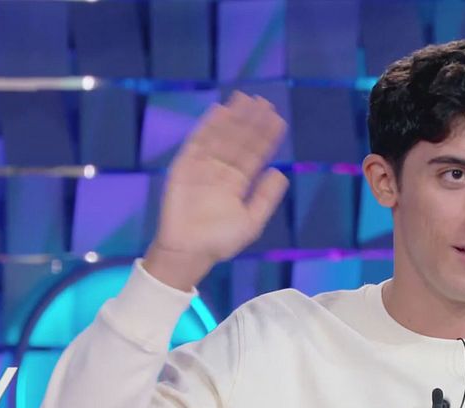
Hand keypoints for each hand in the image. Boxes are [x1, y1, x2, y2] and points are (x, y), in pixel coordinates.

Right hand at [144, 92, 288, 290]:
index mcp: (238, 182)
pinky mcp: (184, 166)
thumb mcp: (252, 221)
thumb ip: (266, 197)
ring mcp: (203, 166)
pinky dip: (208, 126)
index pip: (255, 154)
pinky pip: (198, 141)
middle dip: (251, 122)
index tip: (278, 119)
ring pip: (221, 136)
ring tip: (246, 99)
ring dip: (233, 118)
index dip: (266, 137)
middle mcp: (222, 170)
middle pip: (239, 140)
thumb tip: (280, 172)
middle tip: (265, 102)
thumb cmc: (220, 241)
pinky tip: (221, 110)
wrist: (188, 252)